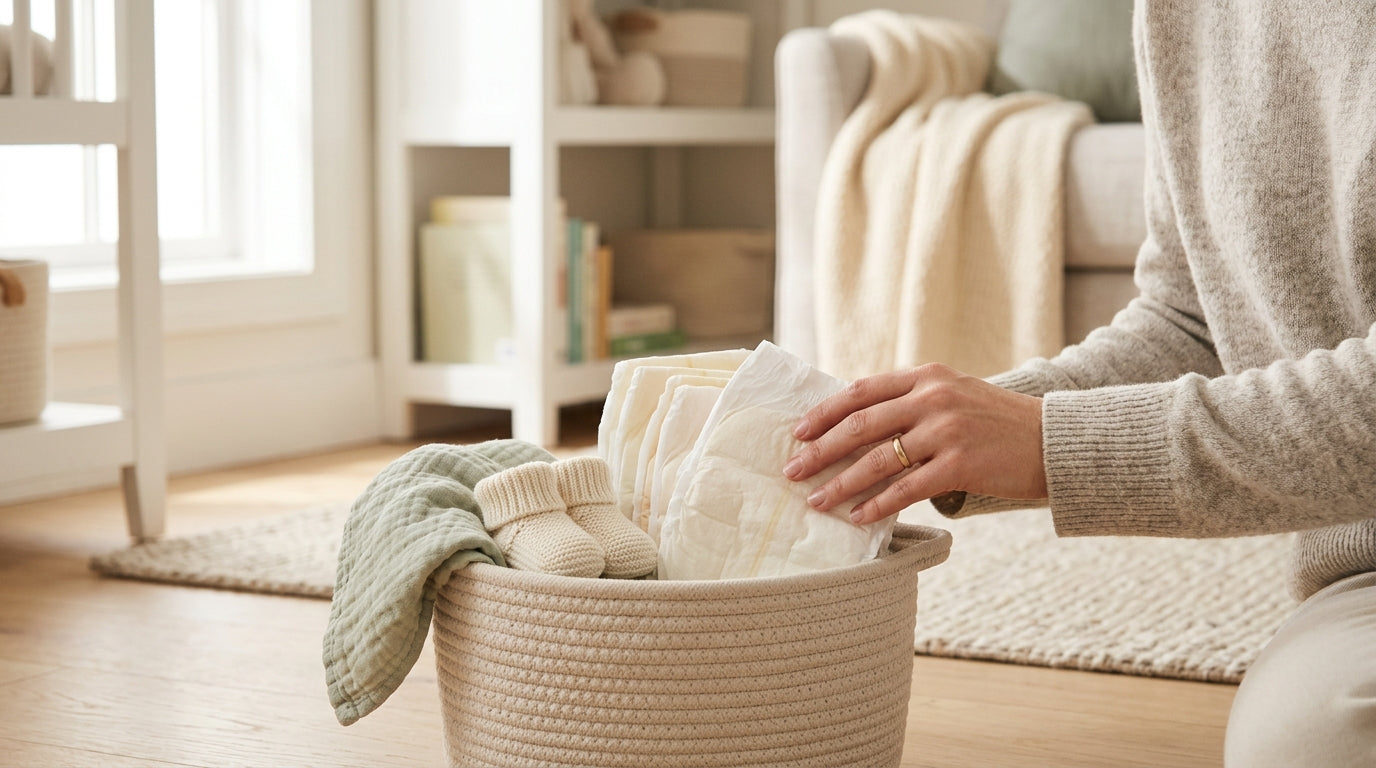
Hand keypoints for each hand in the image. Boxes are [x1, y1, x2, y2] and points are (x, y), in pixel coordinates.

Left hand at [783, 363, 1046, 522]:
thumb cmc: (998, 423)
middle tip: (792, 470)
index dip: (825, 412)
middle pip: (860, 424)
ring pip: (877, 460)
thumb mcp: (955, 394)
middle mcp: (933, 398)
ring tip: (816, 501)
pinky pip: (905, 489)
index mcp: (927, 376)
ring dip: (840, 483)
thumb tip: (858, 425)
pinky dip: (876, 504)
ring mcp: (946, 430)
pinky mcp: (960, 464)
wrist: (1054, 441)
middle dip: (820, 450)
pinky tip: (856, 517)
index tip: (798, 431)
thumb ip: (913, 401)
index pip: (862, 390)